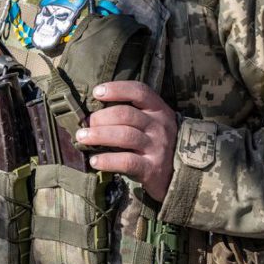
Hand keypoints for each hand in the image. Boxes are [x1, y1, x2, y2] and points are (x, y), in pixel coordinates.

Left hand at [75, 81, 176, 201]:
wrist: (182, 174)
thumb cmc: (156, 142)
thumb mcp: (151, 122)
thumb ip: (130, 112)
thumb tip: (91, 111)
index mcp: (159, 110)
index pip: (139, 91)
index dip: (117, 89)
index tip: (97, 92)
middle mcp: (160, 126)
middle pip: (125, 114)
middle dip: (100, 118)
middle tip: (84, 124)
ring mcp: (158, 147)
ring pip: (124, 136)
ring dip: (98, 136)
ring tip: (82, 138)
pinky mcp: (153, 168)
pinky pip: (127, 161)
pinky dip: (107, 160)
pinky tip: (94, 161)